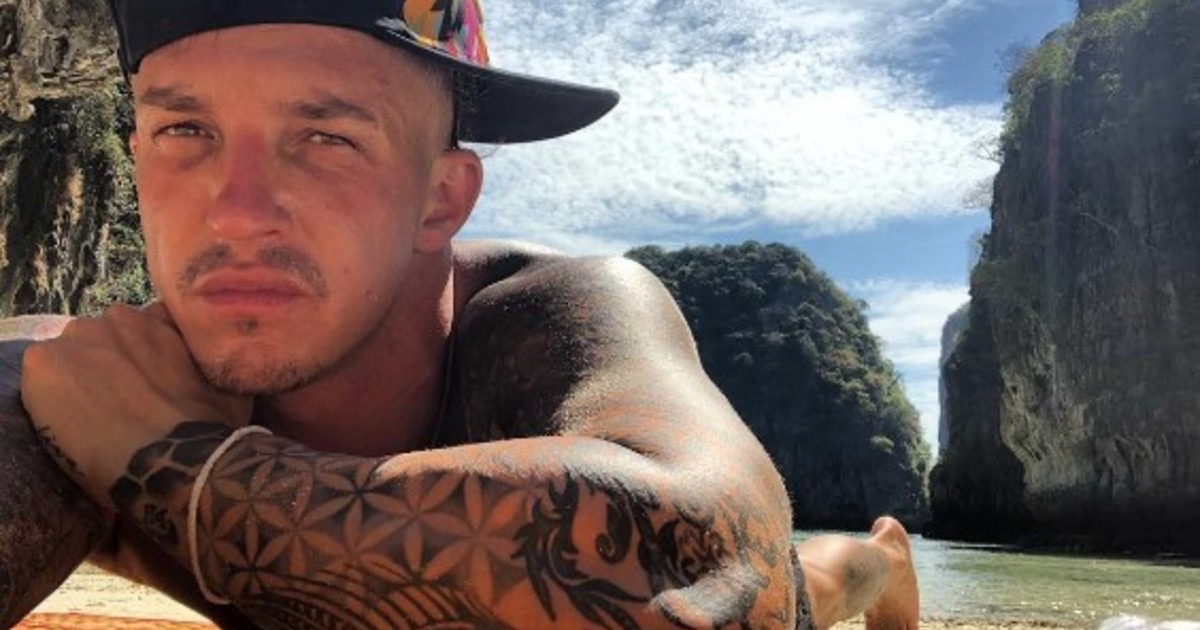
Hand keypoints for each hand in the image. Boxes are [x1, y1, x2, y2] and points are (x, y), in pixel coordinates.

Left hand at [20, 303, 251, 508]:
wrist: (173, 460)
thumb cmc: (209, 427)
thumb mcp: (229, 382)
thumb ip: (215, 360)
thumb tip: (225, 362)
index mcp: (160, 317)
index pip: (139, 332)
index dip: (141, 360)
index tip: (146, 388)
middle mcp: (117, 315)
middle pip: (100, 341)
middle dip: (107, 368)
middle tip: (119, 408)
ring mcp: (77, 336)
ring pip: (68, 360)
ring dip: (77, 383)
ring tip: (91, 422)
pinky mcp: (42, 364)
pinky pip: (40, 382)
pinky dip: (48, 402)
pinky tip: (68, 429)